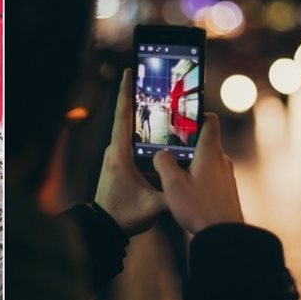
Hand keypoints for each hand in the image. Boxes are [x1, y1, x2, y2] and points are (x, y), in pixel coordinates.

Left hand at [94, 69, 166, 235]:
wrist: (105, 227)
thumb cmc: (124, 215)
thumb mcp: (154, 206)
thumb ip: (174, 192)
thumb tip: (195, 179)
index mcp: (119, 154)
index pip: (123, 117)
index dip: (126, 93)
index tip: (128, 72)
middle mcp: (114, 151)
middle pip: (128, 118)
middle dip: (139, 98)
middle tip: (152, 79)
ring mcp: (115, 157)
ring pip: (130, 131)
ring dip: (142, 116)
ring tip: (159, 100)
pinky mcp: (118, 164)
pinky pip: (132, 143)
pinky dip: (143, 134)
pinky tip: (158, 130)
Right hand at [153, 113, 243, 233]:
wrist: (224, 234)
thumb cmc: (199, 207)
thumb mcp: (173, 184)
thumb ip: (163, 162)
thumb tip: (161, 153)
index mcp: (210, 152)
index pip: (210, 121)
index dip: (197, 115)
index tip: (182, 117)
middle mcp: (222, 160)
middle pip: (205, 141)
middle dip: (187, 142)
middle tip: (167, 147)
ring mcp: (227, 175)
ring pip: (207, 159)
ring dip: (191, 162)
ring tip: (173, 172)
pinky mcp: (227, 189)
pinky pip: (211, 174)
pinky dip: (198, 175)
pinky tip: (186, 189)